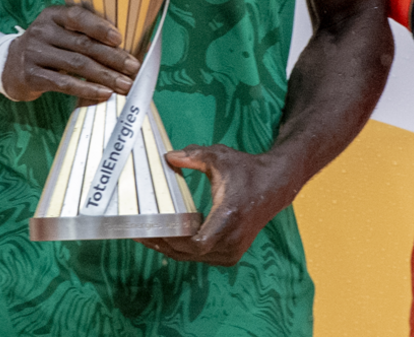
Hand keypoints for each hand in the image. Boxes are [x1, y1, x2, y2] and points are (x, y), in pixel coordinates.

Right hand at [0, 4, 137, 102]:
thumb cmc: (44, 48)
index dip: (100, 27)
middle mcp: (41, 31)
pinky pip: (65, 83)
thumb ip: (81, 33)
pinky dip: (88, 89)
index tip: (120, 39)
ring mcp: (34, 53)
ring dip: (105, 75)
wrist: (6, 66)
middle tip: (133, 68)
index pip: (78, 17)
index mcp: (51, 16)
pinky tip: (104, 93)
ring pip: (77, 64)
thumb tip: (121, 47)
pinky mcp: (32, 76)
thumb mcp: (56, 32)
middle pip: (82, 44)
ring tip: (125, 84)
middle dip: (112, 57)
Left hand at [138, 145, 291, 265]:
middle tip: (138, 230)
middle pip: (189, 253)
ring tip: (146, 235)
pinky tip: (166, 239)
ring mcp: (233, 250)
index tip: (150, 229)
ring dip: (170, 248)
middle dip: (162, 243)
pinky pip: (200, 257)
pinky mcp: (231, 254)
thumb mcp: (220, 157)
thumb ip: (194, 155)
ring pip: (193, 258)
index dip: (172, 240)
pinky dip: (182, 250)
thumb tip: (168, 157)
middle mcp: (232, 239)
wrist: (275, 186)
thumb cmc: (247, 171)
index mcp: (228, 217)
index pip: (197, 243)